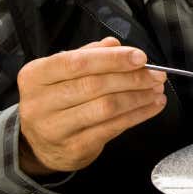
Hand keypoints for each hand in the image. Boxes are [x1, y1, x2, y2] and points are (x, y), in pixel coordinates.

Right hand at [16, 36, 166, 175]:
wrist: (39, 145)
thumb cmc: (55, 100)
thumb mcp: (61, 73)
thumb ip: (88, 55)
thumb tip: (115, 45)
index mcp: (35, 76)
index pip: (76, 63)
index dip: (112, 59)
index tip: (140, 57)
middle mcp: (39, 103)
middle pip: (94, 85)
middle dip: (132, 77)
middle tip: (157, 74)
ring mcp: (56, 129)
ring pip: (106, 107)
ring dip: (138, 96)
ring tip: (157, 89)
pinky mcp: (74, 148)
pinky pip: (113, 127)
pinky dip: (138, 114)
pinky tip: (152, 106)